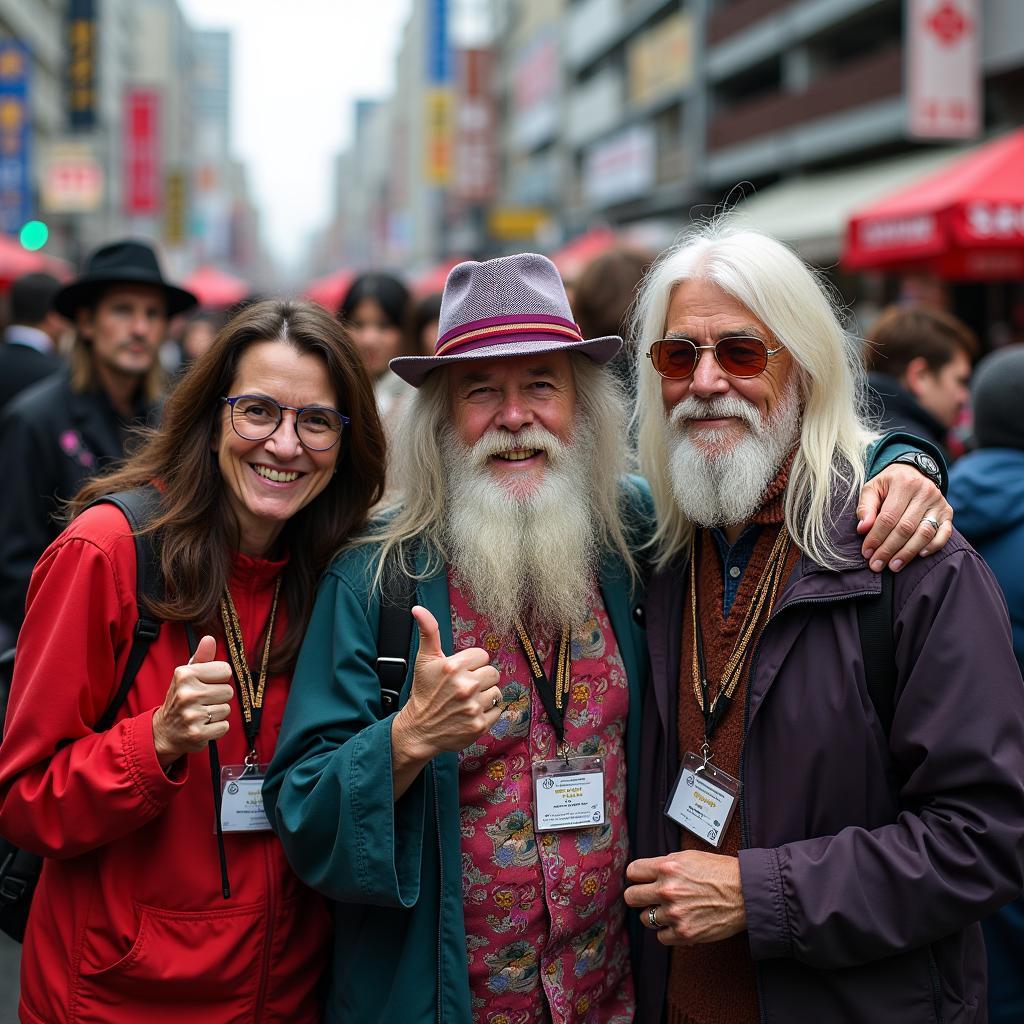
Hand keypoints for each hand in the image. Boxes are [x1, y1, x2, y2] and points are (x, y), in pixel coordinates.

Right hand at [151, 634, 233, 767]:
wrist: (164, 731)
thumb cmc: (181, 699)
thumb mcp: (187, 676)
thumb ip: (202, 657)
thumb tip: (209, 639)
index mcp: (185, 674)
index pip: (225, 670)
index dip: (219, 679)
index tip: (206, 684)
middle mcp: (187, 694)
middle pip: (228, 691)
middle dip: (218, 697)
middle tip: (202, 702)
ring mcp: (192, 715)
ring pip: (226, 709)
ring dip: (217, 713)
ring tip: (201, 714)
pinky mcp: (197, 733)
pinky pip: (225, 726)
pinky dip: (216, 728)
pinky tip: (202, 725)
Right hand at [391, 606, 502, 764]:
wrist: (419, 729)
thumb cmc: (424, 692)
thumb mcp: (424, 660)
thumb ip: (428, 632)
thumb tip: (418, 609)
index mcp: (453, 666)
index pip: (482, 656)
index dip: (472, 664)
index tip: (460, 673)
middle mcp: (465, 686)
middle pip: (492, 673)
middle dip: (480, 679)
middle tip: (464, 687)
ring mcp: (473, 706)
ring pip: (496, 692)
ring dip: (485, 696)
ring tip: (468, 701)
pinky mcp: (479, 724)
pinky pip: (498, 710)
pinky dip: (488, 713)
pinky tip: (471, 713)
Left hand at [624, 851, 746, 945]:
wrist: (746, 893)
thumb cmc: (721, 872)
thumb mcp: (689, 857)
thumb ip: (666, 864)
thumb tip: (648, 871)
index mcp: (667, 867)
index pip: (633, 872)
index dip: (637, 876)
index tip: (641, 880)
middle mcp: (667, 890)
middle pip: (632, 897)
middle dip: (639, 896)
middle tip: (648, 897)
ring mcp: (675, 914)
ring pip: (646, 918)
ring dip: (655, 915)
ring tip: (670, 910)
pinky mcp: (684, 933)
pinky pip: (660, 937)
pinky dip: (668, 931)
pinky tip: (679, 922)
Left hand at [856, 464, 951, 571]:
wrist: (913, 472)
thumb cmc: (889, 484)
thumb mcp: (872, 488)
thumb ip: (865, 507)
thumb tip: (863, 529)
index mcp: (904, 483)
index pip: (888, 517)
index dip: (876, 537)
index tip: (866, 553)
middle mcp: (925, 492)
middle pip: (906, 527)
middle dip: (889, 549)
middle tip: (876, 565)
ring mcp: (939, 503)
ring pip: (924, 533)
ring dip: (908, 553)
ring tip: (893, 566)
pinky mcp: (948, 512)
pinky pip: (944, 534)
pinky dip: (933, 546)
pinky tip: (919, 556)